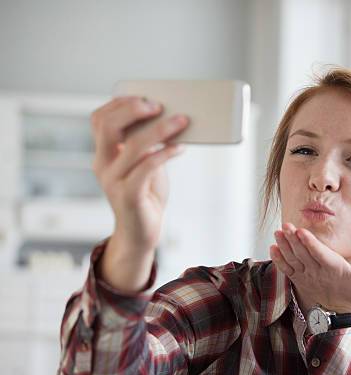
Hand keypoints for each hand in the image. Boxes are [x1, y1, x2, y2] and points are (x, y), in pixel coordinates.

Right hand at [91, 96, 188, 251]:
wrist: (141, 232)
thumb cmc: (146, 194)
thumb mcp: (145, 163)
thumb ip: (148, 143)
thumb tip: (170, 116)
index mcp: (103, 153)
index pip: (99, 119)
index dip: (120, 104)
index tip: (145, 97)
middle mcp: (103, 165)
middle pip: (107, 126)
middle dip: (134, 110)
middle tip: (159, 106)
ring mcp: (113, 181)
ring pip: (132, 145)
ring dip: (161, 129)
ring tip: (182, 121)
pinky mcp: (128, 196)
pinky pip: (146, 168)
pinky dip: (165, 153)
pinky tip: (180, 147)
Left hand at [269, 223, 350, 313]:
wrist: (344, 313)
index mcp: (334, 271)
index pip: (320, 255)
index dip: (310, 243)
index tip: (301, 231)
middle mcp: (318, 274)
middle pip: (303, 254)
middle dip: (293, 239)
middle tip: (286, 225)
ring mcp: (307, 278)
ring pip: (293, 260)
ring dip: (284, 245)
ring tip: (278, 232)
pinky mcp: (300, 281)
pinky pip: (287, 270)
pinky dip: (279, 259)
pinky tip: (273, 248)